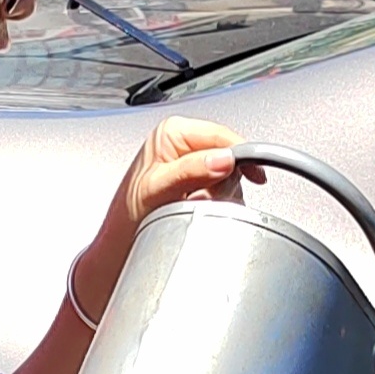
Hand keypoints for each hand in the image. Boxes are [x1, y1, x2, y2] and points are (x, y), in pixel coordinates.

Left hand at [74, 120, 252, 318]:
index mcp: (172, 132)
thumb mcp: (157, 189)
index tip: (252, 176)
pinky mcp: (197, 180)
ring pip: (230, 173)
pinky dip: (221, 202)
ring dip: (223, 194)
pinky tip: (202, 209)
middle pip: (229, 154)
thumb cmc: (129, 213)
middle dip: (228, 180)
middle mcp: (182, 143)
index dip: (241, 156)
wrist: (121, 241)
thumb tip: (222, 160)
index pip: (222, 135)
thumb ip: (190, 170)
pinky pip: (224, 188)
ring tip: (199, 206)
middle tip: (210, 199)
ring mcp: (190, 162)